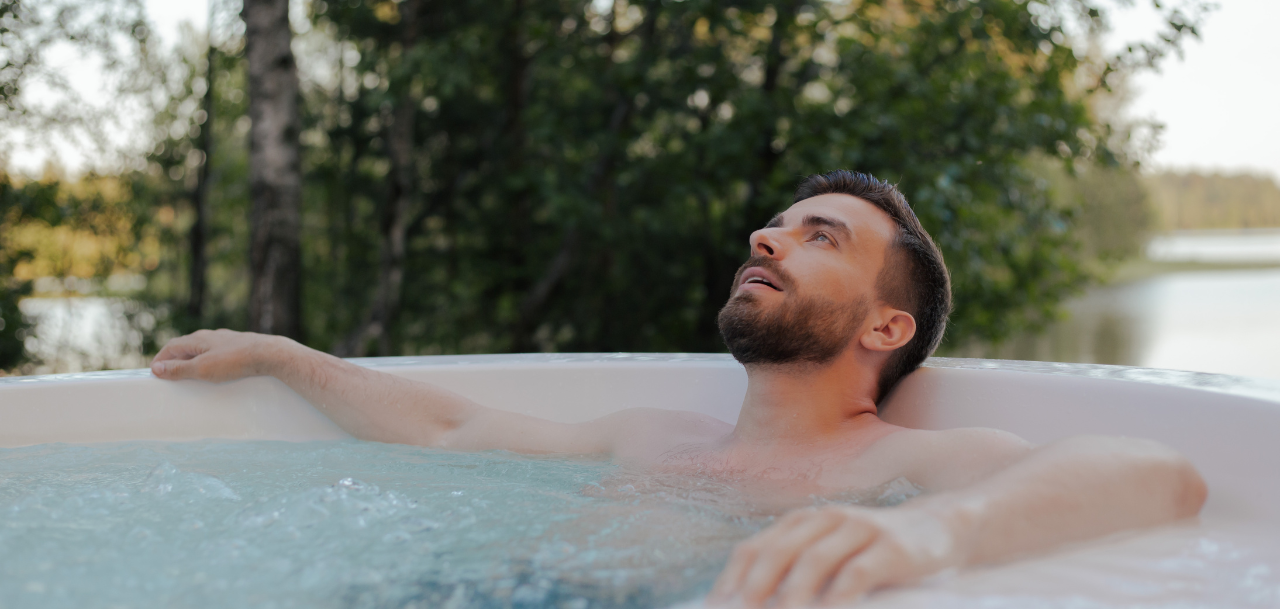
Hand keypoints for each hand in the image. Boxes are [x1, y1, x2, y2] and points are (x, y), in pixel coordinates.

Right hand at [151, 329, 289, 382]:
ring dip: (193, 361)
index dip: (161, 359)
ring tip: (190, 376)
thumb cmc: (236, 361)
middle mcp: (211, 336)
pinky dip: (209, 362)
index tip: (154, 373)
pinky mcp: (240, 347)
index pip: (172, 346)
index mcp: (198, 339)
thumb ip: (180, 369)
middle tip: (169, 376)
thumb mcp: (203, 369)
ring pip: (203, 350)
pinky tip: (215, 372)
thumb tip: (156, 368)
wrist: (270, 354)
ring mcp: (226, 341)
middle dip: (175, 360)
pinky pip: (218, 354)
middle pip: (186, 347)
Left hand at [707, 503, 966, 607]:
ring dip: (790, 597)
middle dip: (752, 590)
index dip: (730, 581)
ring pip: (812, 562)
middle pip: (776, 554)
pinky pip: (855, 574)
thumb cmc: (873, 550)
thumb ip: (796, 571)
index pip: (753, 549)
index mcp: (801, 522)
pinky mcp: (889, 547)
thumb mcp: (830, 552)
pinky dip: (836, 598)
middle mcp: (824, 519)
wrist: (939, 527)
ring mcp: (858, 529)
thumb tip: (754, 603)